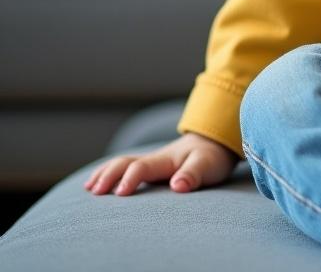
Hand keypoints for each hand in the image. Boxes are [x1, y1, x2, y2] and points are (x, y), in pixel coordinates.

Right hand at [83, 132, 238, 195]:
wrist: (215, 143)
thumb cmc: (211, 157)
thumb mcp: (208, 165)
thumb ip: (193, 174)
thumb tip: (177, 186)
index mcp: (165, 159)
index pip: (142, 166)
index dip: (130, 178)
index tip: (119, 194)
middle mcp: (155, 159)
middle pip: (125, 162)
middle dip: (108, 175)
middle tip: (93, 191)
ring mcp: (152, 162)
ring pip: (123, 163)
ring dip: (105, 172)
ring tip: (88, 187)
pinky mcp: (152, 168)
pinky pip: (127, 167)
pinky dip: (110, 173)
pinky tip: (100, 183)